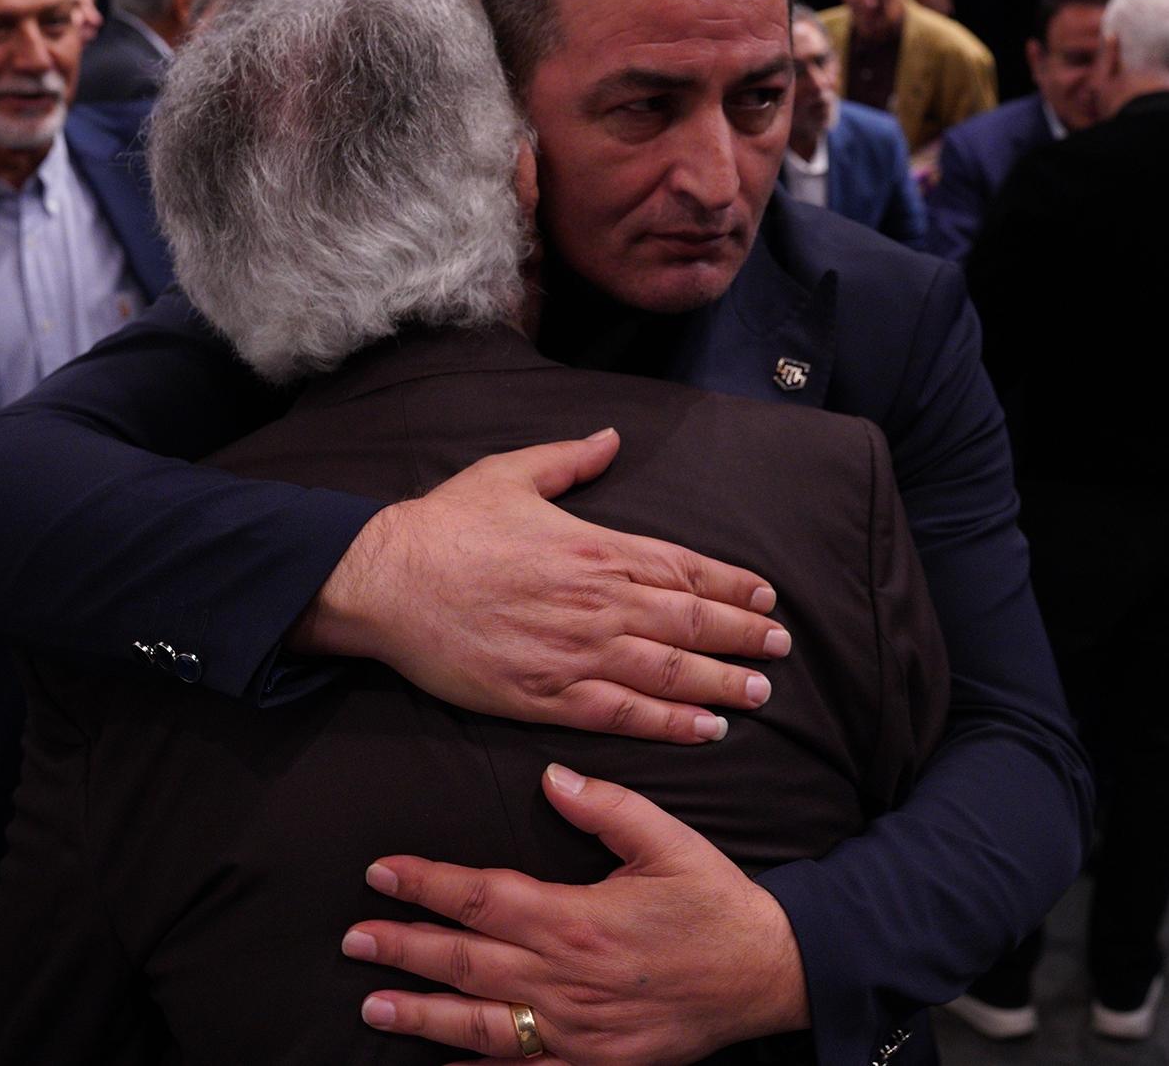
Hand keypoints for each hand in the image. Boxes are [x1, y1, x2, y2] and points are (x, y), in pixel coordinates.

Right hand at [293, 429, 788, 744]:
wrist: (386, 580)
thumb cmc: (445, 524)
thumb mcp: (511, 473)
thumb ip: (570, 460)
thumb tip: (611, 438)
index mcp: (596, 547)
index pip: (684, 567)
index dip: (732, 584)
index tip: (767, 596)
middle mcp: (598, 601)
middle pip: (690, 621)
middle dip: (742, 634)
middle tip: (781, 647)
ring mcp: (574, 652)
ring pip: (668, 672)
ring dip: (721, 683)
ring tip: (759, 692)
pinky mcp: (545, 695)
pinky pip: (622, 714)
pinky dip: (668, 724)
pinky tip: (704, 731)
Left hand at [346, 764, 808, 1063]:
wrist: (768, 973)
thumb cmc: (715, 901)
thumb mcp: (668, 839)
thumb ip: (606, 807)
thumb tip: (549, 776)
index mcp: (577, 918)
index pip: (482, 898)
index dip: (426, 885)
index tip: (380, 874)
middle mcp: (567, 979)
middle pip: (467, 963)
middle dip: (403, 950)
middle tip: (352, 939)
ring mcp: (578, 1030)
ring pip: (482, 1025)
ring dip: (422, 1016)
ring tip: (372, 1008)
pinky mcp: (596, 1063)